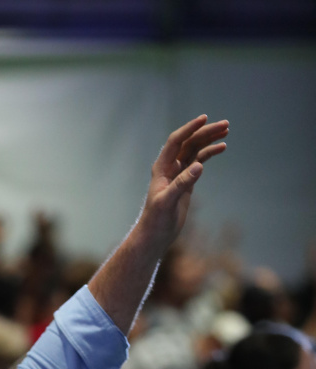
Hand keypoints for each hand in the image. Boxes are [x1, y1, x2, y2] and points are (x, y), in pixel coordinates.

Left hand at [139, 115, 228, 251]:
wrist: (155, 235)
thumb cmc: (156, 220)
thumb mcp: (168, 202)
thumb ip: (182, 183)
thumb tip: (199, 166)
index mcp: (162, 167)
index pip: (176, 141)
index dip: (189, 129)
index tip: (205, 119)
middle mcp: (170, 167)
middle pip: (188, 142)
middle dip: (205, 132)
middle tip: (225, 124)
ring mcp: (179, 173)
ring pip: (195, 150)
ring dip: (209, 140)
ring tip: (226, 132)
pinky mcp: (186, 182)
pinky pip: (198, 162)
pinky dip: (209, 153)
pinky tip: (221, 147)